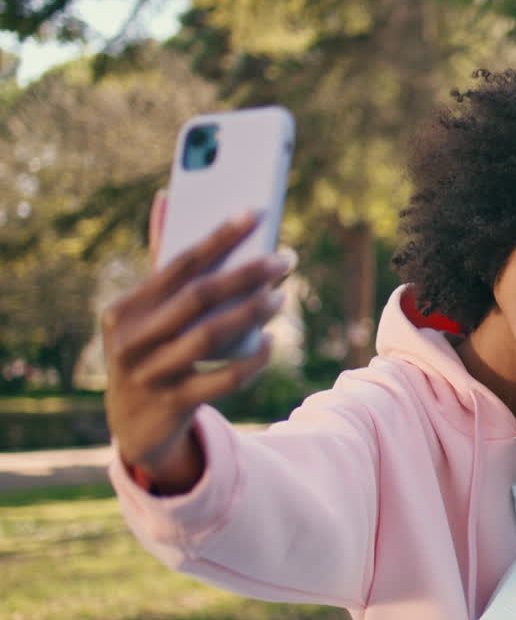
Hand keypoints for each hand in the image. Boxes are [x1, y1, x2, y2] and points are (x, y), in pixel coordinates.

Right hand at [102, 192, 289, 489]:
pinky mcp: (174, 403)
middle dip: (247, 273)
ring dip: (252, 312)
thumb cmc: (150, 349)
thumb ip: (162, 259)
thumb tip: (169, 196)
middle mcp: (131, 339)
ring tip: (282, 295)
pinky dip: (252, 359)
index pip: (178, 263)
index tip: (256, 213)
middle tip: (285, 258)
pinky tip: (271, 341)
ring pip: (211, 336)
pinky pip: (224, 378)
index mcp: (125, 308)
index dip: (219, 237)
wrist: (133, 423)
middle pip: (199, 297)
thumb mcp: (147, 311)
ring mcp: (151, 374)